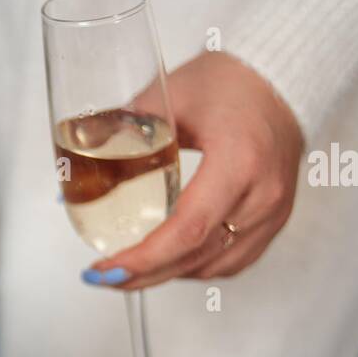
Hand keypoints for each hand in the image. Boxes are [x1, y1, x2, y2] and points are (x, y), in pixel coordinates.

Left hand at [83, 51, 303, 289]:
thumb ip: (121, 132)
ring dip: (168, 273)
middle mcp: (262, 193)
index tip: (106, 269)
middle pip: (196, 256)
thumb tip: (75, 169)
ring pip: (213, 265)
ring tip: (129, 269)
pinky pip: (232, 260)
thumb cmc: (231, 80)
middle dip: (143, 275)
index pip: (187, 229)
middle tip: (104, 277)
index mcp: (239, 160)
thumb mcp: (168, 96)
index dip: (143, 258)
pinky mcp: (276, 218)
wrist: (282, 79)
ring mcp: (274, 210)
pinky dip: (196, 266)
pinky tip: (169, 259)